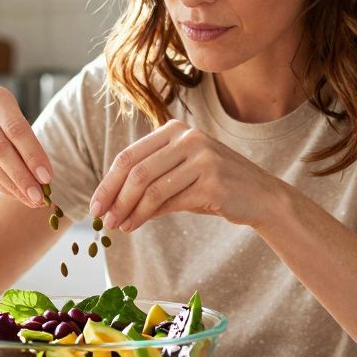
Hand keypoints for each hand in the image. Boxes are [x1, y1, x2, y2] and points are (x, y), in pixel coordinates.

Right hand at [0, 84, 51, 208]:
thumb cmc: (5, 136)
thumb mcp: (19, 134)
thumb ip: (29, 152)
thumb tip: (44, 181)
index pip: (16, 128)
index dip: (33, 154)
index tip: (47, 178)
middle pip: (0, 147)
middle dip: (22, 175)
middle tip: (39, 196)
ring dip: (13, 185)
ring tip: (31, 199)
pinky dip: (0, 186)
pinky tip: (15, 194)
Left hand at [90, 120, 278, 231]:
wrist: (261, 197)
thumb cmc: (215, 187)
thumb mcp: (179, 177)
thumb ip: (149, 182)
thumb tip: (111, 205)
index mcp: (176, 130)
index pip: (130, 155)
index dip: (108, 181)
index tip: (95, 204)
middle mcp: (188, 137)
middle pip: (136, 170)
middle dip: (114, 197)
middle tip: (102, 219)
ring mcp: (202, 157)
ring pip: (150, 187)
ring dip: (128, 210)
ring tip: (118, 226)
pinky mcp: (212, 180)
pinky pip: (169, 201)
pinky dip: (146, 215)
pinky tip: (136, 225)